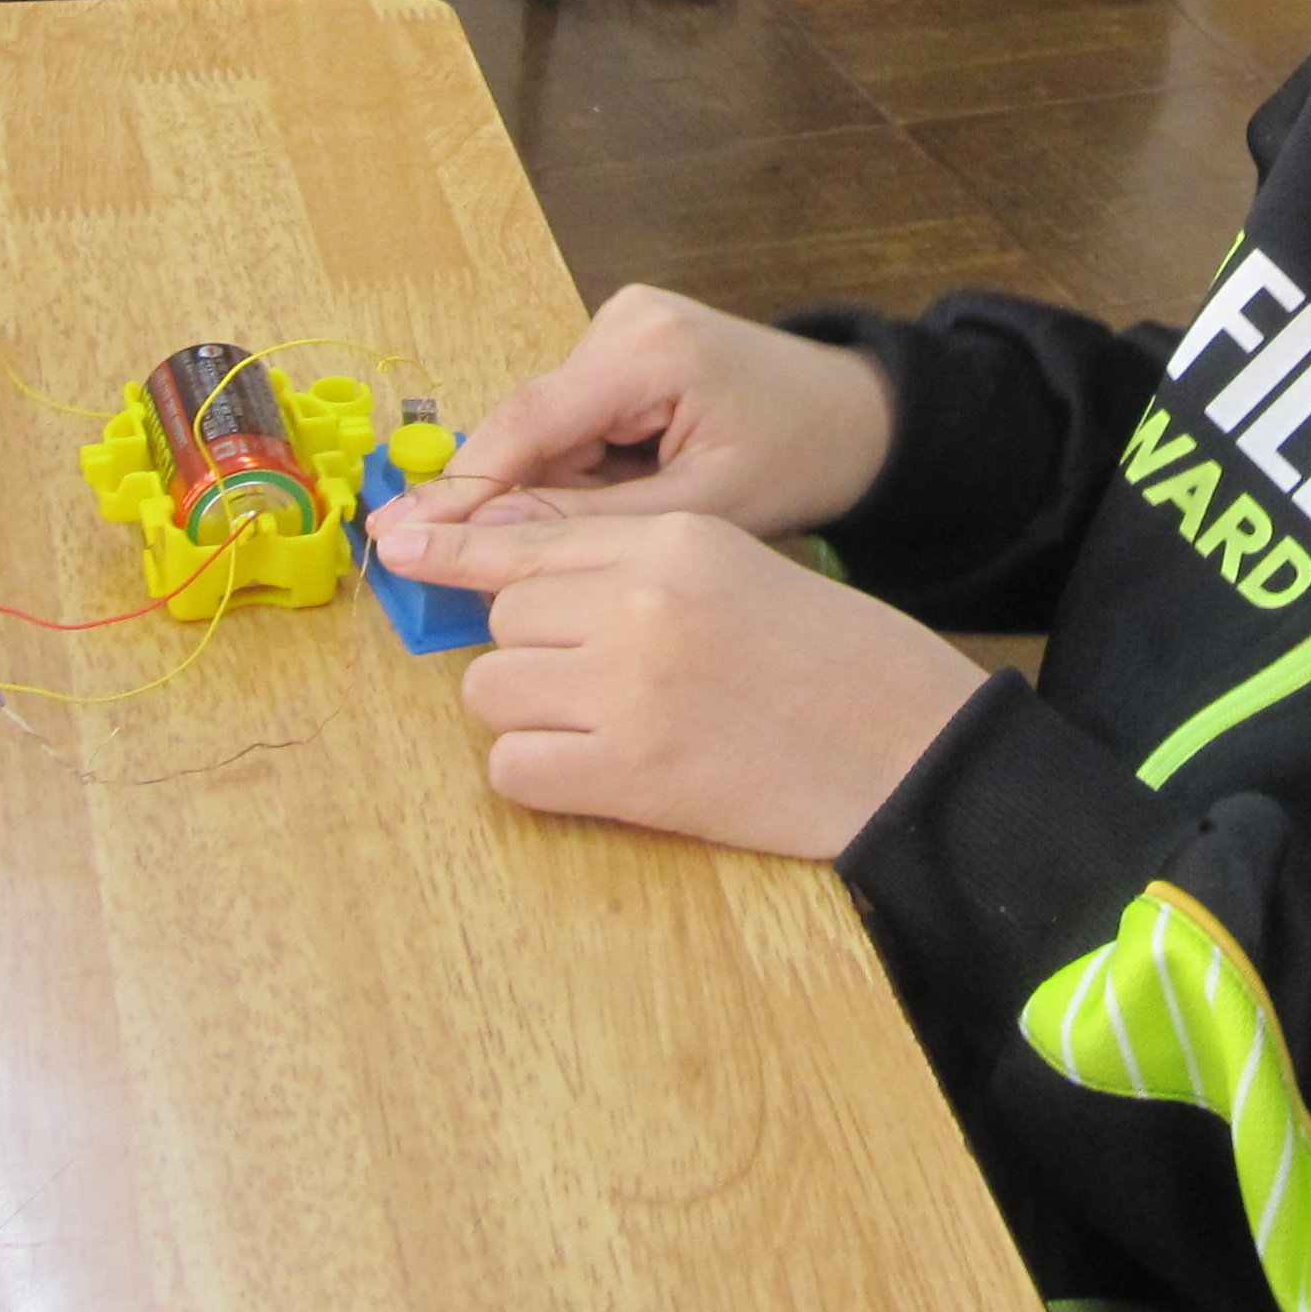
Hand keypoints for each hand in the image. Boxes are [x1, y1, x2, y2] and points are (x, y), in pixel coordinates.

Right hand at [373, 283, 891, 545]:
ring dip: (573, 482)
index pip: (529, 423)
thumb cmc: (798, 459)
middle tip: (554, 549)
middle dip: (537, 496)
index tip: (400, 535)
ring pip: (550, 430)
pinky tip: (645, 474)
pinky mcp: (623, 339)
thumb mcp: (699, 508)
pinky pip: (573, 417)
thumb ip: (589, 522)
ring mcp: (622, 322)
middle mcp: (625, 320)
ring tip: (652, 496)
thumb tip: (481, 539)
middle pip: (534, 429)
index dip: (463, 487)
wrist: (856, 415)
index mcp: (651, 352)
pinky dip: (590, 460)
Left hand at [407, 509, 990, 856]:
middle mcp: (642, 599)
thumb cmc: (831, 660)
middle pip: (504, 617)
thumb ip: (633, 560)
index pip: (533, 537)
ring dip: (530, 713)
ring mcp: (630, 687)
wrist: (909, 747)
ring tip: (604, 726)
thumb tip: (516, 578)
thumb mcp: (740, 569)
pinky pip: (513, 769)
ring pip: (492, 690)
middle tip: (598, 681)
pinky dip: (541, 775)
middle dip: (533, 651)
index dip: (459, 550)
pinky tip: (601, 771)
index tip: (401, 545)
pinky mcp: (629, 775)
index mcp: (678, 537)